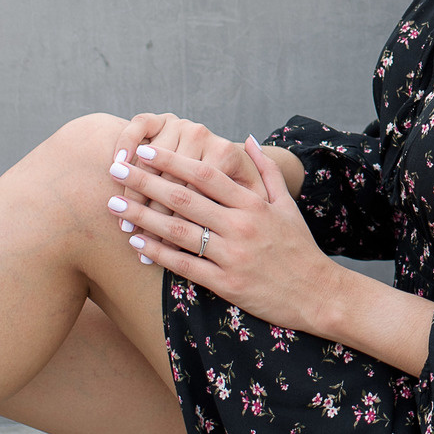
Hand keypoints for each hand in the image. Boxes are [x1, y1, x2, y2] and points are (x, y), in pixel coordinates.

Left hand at [110, 133, 351, 336]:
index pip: (205, 174)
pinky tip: (136, 244)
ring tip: (114, 206)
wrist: (318, 293)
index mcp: (253, 203)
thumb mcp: (288, 205)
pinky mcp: (226, 283)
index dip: (172, 161)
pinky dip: (157, 254)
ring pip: (178, 231)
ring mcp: (232, 255)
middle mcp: (241, 225)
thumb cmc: (300, 247)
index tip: (145, 151)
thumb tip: (248, 140)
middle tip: (115, 171)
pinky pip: (184, 266)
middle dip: (145, 182)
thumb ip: (266, 171)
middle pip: (184, 198)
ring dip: (142, 217)